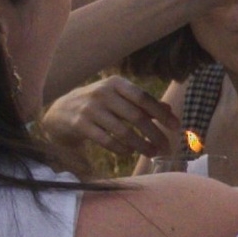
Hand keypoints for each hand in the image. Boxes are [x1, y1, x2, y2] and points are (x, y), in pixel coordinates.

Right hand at [41, 75, 182, 166]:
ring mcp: (90, 109)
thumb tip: (169, 110)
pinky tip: (130, 152)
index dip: (161, 113)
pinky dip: (121, 148)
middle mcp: (103, 93)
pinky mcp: (80, 125)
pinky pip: (107, 140)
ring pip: (123, 131)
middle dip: (155, 134)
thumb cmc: (98, 105)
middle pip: (136, 116)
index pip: (144, 98)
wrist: (61, 112)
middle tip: (167, 148)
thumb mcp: (118, 98)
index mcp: (116, 83)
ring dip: (141, 145)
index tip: (176, 127)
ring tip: (152, 153)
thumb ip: (142, 103)